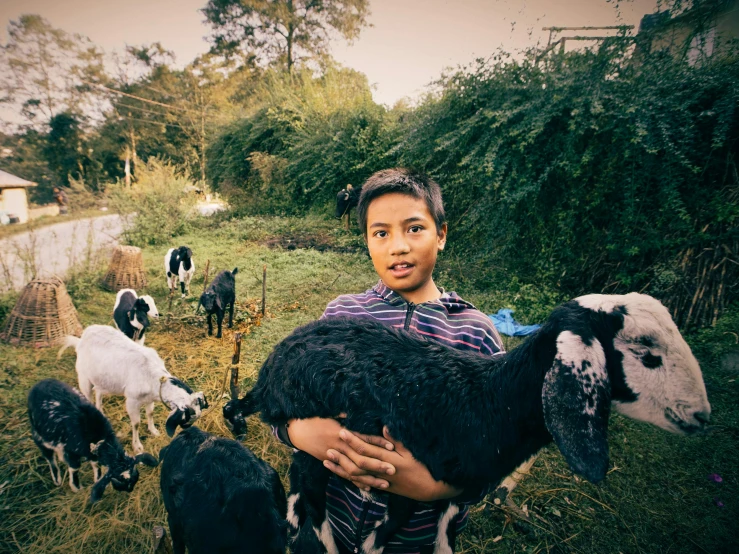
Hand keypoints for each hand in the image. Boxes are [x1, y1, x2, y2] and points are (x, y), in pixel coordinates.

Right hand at [285, 417, 394, 490]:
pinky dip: (356, 481)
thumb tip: (357, 409)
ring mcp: (334, 457)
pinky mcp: (330, 462)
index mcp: (341, 433)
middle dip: (377, 465)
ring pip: (354, 471)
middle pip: (360, 459)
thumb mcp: (330, 412)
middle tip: (393, 469)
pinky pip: (344, 474)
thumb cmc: (315, 418)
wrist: (297, 431)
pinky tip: (368, 486)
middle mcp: (338, 447)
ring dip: (370, 477)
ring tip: (385, 483)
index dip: (377, 443)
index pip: (362, 439)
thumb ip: (344, 414)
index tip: (391, 447)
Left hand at [325, 427, 462, 501]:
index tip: (342, 432)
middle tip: (327, 447)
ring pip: (356, 476)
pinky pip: (362, 484)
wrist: (430, 488)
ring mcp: (380, 481)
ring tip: (327, 461)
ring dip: (340, 468)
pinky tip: (340, 474)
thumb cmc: (423, 467)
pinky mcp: (382, 487)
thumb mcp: (412, 452)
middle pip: (357, 464)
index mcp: (389, 460)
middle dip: (342, 455)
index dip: (353, 441)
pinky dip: (350, 479)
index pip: (367, 449)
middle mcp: (382, 472)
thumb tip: (384, 427)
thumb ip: (397, 440)